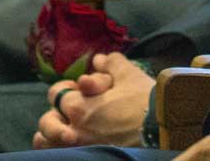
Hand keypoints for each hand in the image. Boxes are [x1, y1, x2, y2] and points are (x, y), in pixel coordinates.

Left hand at [33, 52, 154, 147]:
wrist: (163, 130)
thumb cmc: (145, 101)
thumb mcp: (128, 74)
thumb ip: (110, 63)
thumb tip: (99, 59)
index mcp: (78, 107)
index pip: (56, 93)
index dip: (67, 88)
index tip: (82, 90)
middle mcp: (73, 131)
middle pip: (46, 122)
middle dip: (55, 114)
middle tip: (72, 112)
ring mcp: (80, 148)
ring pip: (48, 144)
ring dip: (51, 136)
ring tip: (63, 133)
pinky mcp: (90, 157)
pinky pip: (62, 155)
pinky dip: (61, 149)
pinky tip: (72, 143)